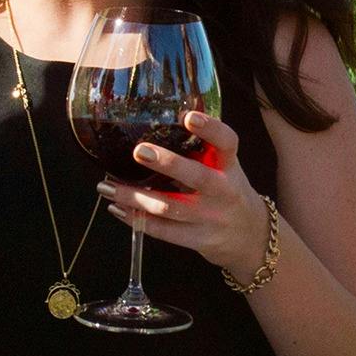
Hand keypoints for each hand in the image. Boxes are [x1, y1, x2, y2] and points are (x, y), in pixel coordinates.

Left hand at [99, 108, 271, 274]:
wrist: (249, 235)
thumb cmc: (226, 190)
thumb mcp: (224, 166)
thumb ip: (201, 147)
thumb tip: (160, 116)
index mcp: (229, 165)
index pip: (226, 142)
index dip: (210, 129)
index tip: (188, 117)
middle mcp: (224, 191)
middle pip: (197, 177)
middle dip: (168, 164)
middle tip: (139, 151)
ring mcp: (211, 218)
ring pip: (169, 208)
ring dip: (134, 197)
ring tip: (106, 186)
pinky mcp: (198, 239)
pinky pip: (163, 232)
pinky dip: (136, 219)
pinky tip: (117, 207)